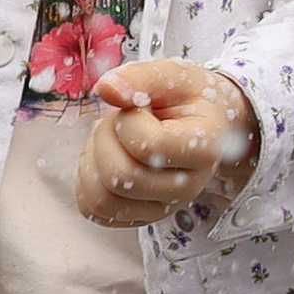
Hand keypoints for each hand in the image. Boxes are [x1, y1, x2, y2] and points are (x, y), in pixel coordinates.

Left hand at [76, 60, 260, 226]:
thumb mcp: (174, 76)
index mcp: (205, 148)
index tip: (139, 107)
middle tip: (119, 119)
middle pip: (121, 177)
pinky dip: (87, 180)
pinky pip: (95, 210)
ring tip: (111, 138)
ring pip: (103, 200)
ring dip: (92, 160)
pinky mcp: (139, 217)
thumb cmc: (188, 98)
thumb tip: (105, 89)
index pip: (150, 147)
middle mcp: (188, 188)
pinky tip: (105, 157)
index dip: (129, 120)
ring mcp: (163, 208)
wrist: (202, 124)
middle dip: (105, 137)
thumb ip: (142, 77)